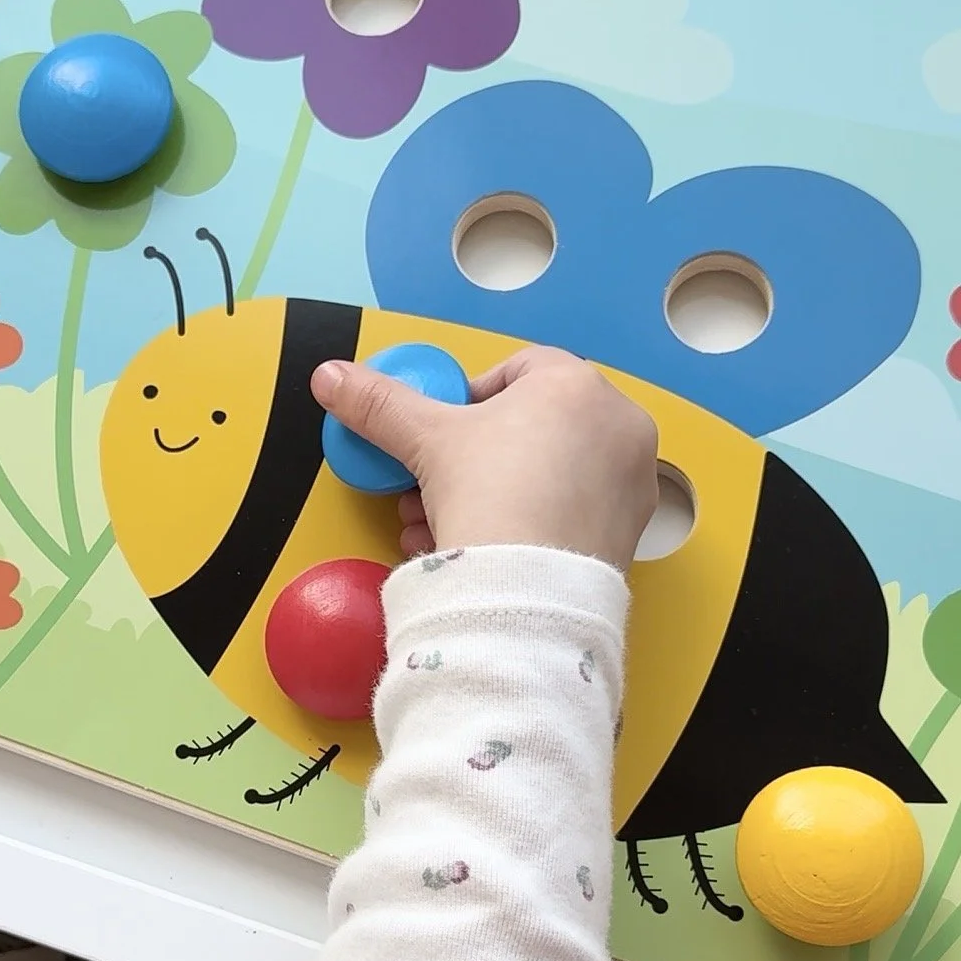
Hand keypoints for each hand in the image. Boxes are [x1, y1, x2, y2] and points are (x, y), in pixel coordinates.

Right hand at [311, 345, 659, 571]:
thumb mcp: (424, 441)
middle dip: (472, 459)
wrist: (528, 590)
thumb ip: (379, 403)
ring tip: (443, 526)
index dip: (469, 400)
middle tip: (433, 487)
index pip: (517, 369)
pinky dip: (528, 522)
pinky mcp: (629, 531)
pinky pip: (569, 512)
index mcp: (576, 384)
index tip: (439, 435)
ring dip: (490, 493)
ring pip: (548, 472)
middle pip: (530, 426)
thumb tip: (329, 376)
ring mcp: (631, 480)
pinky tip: (484, 549)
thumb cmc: (490, 495)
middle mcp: (618, 424)